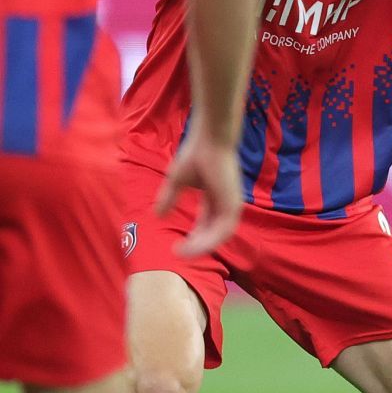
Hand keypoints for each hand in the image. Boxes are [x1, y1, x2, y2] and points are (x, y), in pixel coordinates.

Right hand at [157, 124, 242, 257]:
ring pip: (218, 236)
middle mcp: (225, 204)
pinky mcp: (232, 204)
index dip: (193, 238)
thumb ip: (169, 198)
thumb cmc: (196, 154)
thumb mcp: (176, 181)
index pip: (206, 225)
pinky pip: (222, 231)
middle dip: (196, 246)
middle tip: (179, 253)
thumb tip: (158, 215)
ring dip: (200, 247)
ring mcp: (231, 204)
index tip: (176, 247)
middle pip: (213, 233)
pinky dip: (207, 241)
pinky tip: (190, 246)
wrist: (209, 140)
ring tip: (182, 253)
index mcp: (215, 199)